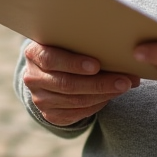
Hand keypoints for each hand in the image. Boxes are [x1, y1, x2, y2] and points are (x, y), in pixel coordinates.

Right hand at [22, 42, 140, 126]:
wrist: (48, 71)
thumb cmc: (65, 50)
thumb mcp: (68, 42)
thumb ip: (86, 43)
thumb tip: (123, 50)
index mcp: (34, 53)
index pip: (51, 59)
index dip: (73, 63)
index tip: (96, 65)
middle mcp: (33, 77)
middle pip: (67, 84)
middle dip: (99, 83)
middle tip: (124, 81)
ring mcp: (40, 98)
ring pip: (75, 100)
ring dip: (103, 95)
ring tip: (123, 87)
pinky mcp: (49, 114)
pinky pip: (76, 113)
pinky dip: (96, 105)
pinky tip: (110, 96)